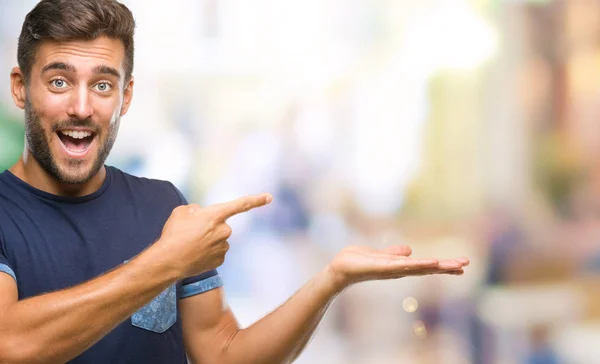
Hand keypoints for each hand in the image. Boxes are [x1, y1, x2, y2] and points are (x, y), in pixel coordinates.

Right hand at [156, 193, 272, 277]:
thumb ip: (196, 209)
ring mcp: (223, 247)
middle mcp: (224, 231)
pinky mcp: (221, 260)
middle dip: (210, 226)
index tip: (270, 197)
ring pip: (219, 238)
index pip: (240, 205)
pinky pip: (216, 251)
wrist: (168, 261)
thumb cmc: (173, 234)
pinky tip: (195, 254)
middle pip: (221, 224)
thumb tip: (202, 214)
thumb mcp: (181, 212)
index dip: (256, 200)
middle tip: (191, 232)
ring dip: (208, 239)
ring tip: (190, 244)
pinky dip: (207, 251)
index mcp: (216, 215)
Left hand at [325, 245, 468, 291]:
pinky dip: (416, 264)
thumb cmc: (357, 262)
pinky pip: (402, 266)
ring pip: (418, 267)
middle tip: (466, 265)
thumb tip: (408, 250)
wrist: (339, 269)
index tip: (461, 265)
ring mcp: (392, 270)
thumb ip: (393, 253)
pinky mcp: (382, 268)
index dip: (443, 265)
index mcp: (400, 266)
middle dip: (446, 267)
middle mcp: (399, 270)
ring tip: (453, 264)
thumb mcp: (379, 255)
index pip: (426, 265)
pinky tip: (429, 262)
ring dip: (435, 265)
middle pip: (427, 268)